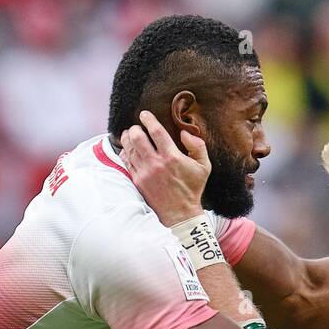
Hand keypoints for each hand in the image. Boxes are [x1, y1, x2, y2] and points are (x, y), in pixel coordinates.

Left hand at [119, 110, 209, 225]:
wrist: (180, 214)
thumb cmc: (192, 189)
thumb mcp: (204, 166)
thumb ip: (197, 146)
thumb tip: (184, 132)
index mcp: (171, 157)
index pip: (155, 131)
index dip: (148, 119)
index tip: (144, 114)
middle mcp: (155, 163)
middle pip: (136, 137)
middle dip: (135, 128)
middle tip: (137, 127)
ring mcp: (144, 173)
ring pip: (128, 148)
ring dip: (127, 138)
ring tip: (130, 135)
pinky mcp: (138, 181)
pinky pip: (126, 162)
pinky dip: (125, 153)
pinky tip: (128, 149)